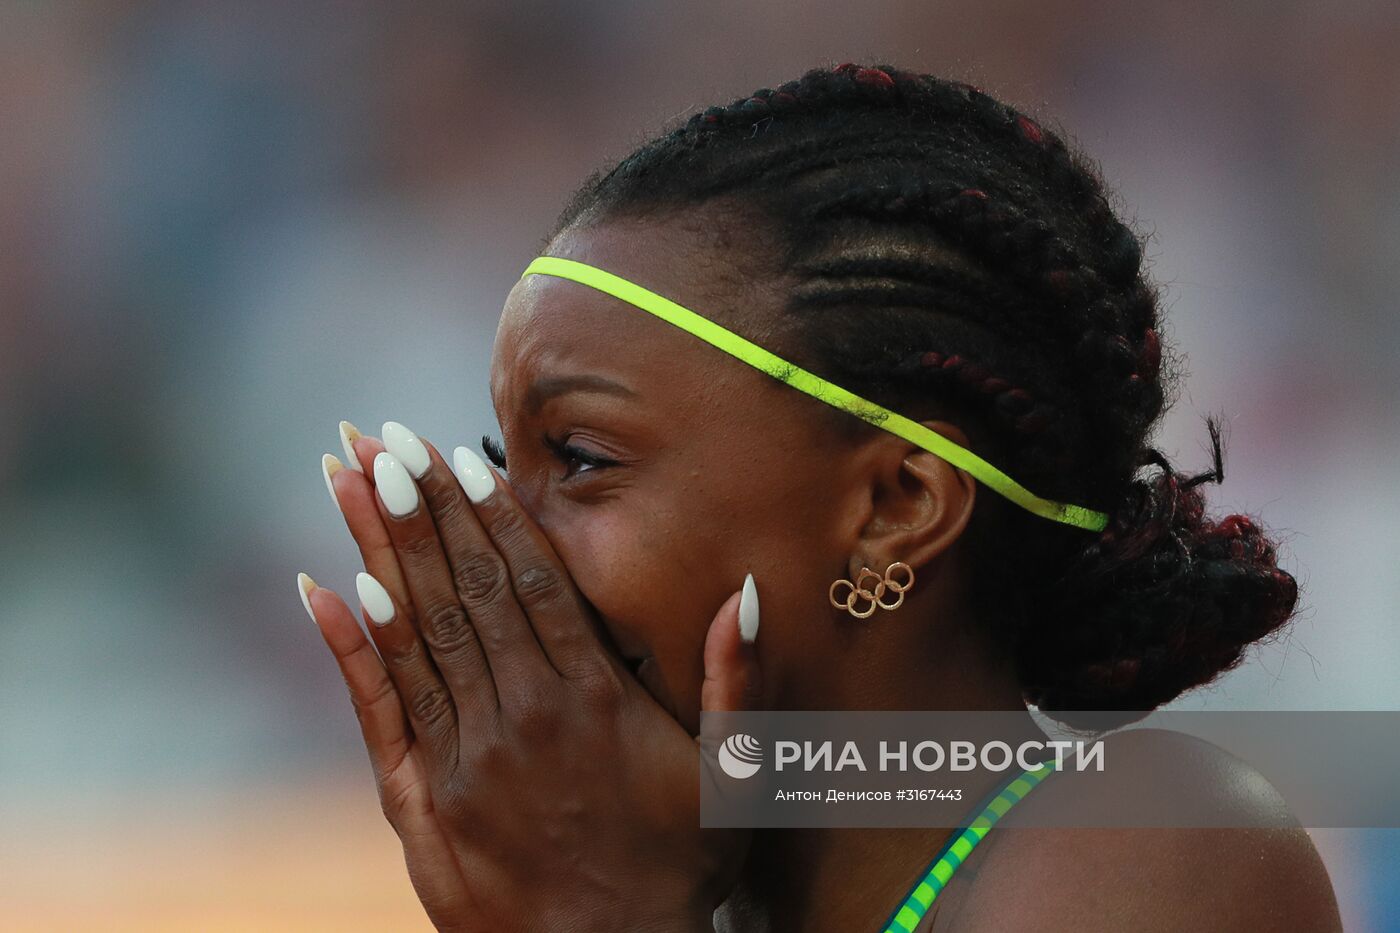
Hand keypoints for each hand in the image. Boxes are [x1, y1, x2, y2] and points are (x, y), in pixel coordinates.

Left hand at [300, 422, 762, 931]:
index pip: (533, 582)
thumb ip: (735, 681)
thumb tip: (741, 591)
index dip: (493, 514)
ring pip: (418, 630)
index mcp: (595, 699)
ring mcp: (468, 755)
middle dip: (425, 508)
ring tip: (349, 478)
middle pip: (466, 590)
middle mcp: (525, 714)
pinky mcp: (426, 798)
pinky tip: (325, 585)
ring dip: (380, 548)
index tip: (460, 453)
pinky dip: (353, 645)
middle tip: (386, 438)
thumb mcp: (733, 776)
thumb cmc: (679, 866)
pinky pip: (383, 708)